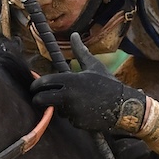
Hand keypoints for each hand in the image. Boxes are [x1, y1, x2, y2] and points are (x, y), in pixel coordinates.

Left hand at [30, 33, 149, 134]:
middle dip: (38, 99)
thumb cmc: (108, 83)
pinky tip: (84, 110)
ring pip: (57, 110)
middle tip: (39, 98)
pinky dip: (73, 116)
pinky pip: (69, 119)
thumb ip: (80, 51)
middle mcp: (69, 95)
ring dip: (60, 107)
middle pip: (42, 99)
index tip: (34, 87)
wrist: (123, 106)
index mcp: (71, 79)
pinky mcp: (78, 123)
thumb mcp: (93, 65)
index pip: (45, 82)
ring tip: (75, 101)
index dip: (36, 85)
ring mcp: (73, 111)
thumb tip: (73, 35)